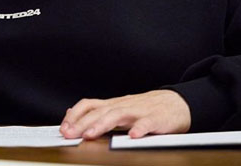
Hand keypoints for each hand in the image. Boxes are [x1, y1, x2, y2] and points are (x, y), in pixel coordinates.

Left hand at [59, 90, 190, 139]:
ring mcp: (139, 112)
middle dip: (82, 123)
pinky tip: (132, 137)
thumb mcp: (119, 108)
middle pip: (100, 112)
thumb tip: (71, 114)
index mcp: (114, 105)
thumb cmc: (145, 109)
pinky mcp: (156, 119)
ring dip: (103, 124)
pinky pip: (147, 123)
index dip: (75, 115)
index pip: (89, 105)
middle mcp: (123, 106)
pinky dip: (139, 129)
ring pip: (118, 115)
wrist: (177, 103)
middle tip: (69, 134)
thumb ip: (97, 111)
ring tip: (91, 134)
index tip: (63, 128)